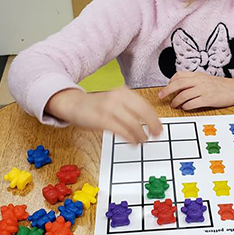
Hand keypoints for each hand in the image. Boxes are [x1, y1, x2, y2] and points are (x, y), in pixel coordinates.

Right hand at [45, 86, 161, 143]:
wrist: (74, 104)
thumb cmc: (97, 105)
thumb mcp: (116, 100)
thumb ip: (131, 108)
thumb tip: (150, 122)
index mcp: (124, 92)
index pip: (146, 105)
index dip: (155, 119)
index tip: (159, 128)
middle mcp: (118, 97)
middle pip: (143, 113)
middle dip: (152, 126)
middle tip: (155, 135)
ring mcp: (110, 108)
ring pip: (133, 124)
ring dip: (140, 135)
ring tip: (142, 140)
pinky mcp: (102, 120)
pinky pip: (122, 131)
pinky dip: (130, 138)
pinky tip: (132, 142)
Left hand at [158, 72, 233, 110]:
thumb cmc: (220, 85)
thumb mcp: (205, 79)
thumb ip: (193, 81)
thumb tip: (179, 87)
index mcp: (197, 75)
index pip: (179, 75)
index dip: (170, 82)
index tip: (166, 87)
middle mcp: (199, 81)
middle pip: (177, 84)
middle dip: (166, 91)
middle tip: (160, 96)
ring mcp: (203, 90)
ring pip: (183, 95)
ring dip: (176, 101)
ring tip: (174, 105)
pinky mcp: (207, 99)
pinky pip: (192, 103)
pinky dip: (186, 107)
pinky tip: (185, 108)